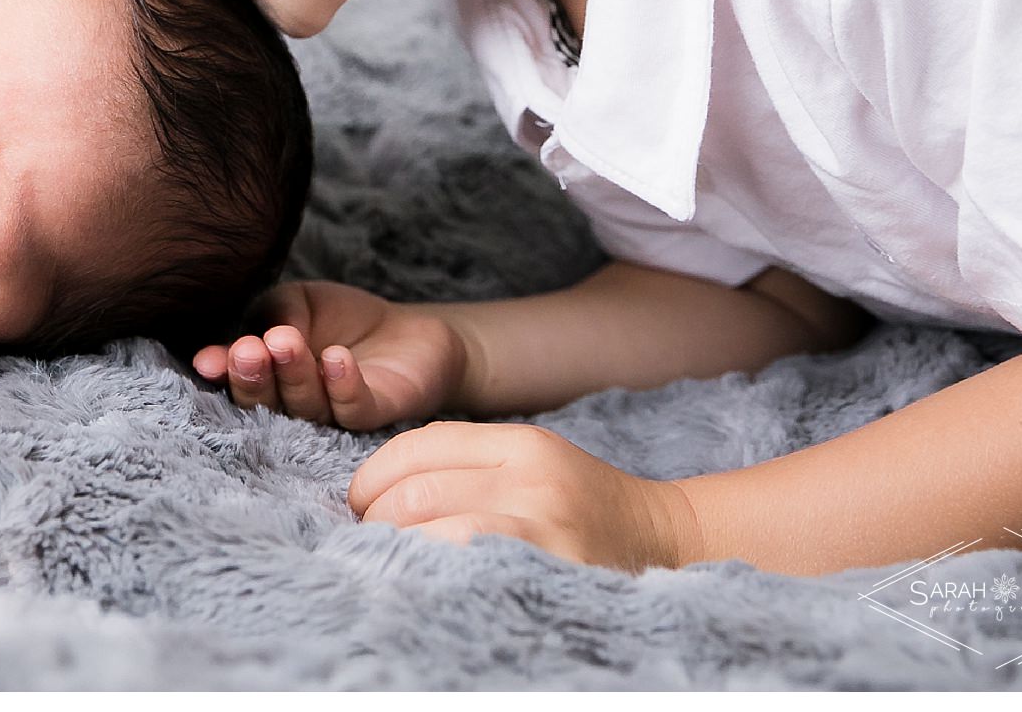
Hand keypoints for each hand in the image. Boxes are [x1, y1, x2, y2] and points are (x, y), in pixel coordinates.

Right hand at [191, 280, 468, 429]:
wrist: (406, 329)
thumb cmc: (341, 319)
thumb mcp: (297, 302)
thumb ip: (273, 315)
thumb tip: (255, 336)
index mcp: (268, 378)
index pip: (238, 379)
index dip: (221, 372)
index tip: (208, 361)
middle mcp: (294, 405)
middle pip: (266, 403)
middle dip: (252, 379)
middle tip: (247, 352)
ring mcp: (332, 414)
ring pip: (306, 406)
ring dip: (294, 375)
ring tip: (285, 341)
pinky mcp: (374, 414)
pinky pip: (354, 409)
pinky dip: (343, 385)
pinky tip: (335, 357)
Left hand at [348, 421, 697, 572]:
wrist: (663, 541)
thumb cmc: (581, 507)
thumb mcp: (530, 464)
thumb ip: (466, 466)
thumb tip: (379, 491)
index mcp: (521, 442)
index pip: (421, 445)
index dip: (374, 474)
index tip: (358, 502)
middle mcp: (530, 475)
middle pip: (416, 487)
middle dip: (375, 516)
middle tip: (369, 539)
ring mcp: (541, 522)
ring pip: (430, 525)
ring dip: (395, 546)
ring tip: (391, 562)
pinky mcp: (547, 565)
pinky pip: (464, 561)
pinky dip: (431, 570)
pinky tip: (422, 579)